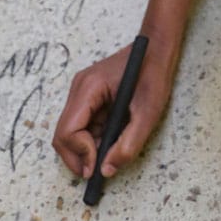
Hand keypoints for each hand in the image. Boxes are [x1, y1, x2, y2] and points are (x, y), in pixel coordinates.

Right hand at [53, 37, 177, 181]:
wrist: (157, 49)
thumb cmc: (154, 74)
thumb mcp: (148, 113)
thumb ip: (128, 144)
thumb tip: (106, 170)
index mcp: (89, 88)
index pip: (68, 130)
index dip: (80, 154)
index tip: (98, 168)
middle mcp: (80, 89)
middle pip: (63, 134)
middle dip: (77, 157)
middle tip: (97, 172)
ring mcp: (82, 92)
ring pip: (71, 132)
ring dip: (86, 149)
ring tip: (109, 155)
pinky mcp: (89, 97)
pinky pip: (82, 125)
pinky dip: (92, 140)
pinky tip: (110, 141)